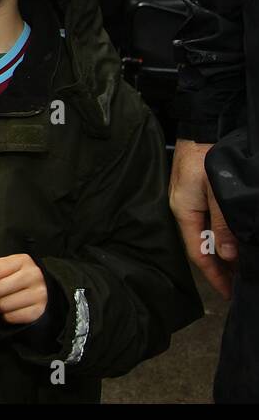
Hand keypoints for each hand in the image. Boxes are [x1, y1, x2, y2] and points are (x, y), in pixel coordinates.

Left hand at [0, 254, 47, 324]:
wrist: (40, 289)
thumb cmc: (16, 278)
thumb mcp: (3, 270)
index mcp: (21, 261)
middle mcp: (33, 275)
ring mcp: (39, 293)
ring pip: (3, 305)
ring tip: (4, 301)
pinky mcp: (39, 310)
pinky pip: (11, 317)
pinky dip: (7, 316)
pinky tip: (11, 309)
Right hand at [170, 139, 235, 297]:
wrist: (202, 126)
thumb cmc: (207, 156)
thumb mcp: (218, 192)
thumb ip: (222, 224)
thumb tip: (227, 255)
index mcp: (183, 212)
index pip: (198, 253)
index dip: (215, 275)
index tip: (230, 293)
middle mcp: (181, 210)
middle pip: (198, 247)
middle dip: (218, 268)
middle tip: (237, 284)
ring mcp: (186, 201)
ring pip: (202, 235)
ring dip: (219, 253)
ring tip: (237, 267)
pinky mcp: (193, 192)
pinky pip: (204, 223)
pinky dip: (217, 236)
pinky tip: (229, 240)